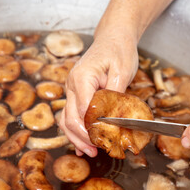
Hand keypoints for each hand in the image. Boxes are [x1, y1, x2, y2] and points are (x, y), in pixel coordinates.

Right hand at [59, 34, 138, 156]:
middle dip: (82, 137)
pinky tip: (81, 144)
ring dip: (77, 137)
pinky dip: (75, 130)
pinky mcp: (77, 93)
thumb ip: (115, 95)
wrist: (113, 38)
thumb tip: (113, 118)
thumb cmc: (119, 50)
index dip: (92, 128)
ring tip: (89, 152)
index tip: (104, 141)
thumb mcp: (122, 70)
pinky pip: (71, 114)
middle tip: (96, 151)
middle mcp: (72, 84)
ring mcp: (72, 89)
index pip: (82, 110)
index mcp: (82, 78)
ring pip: (67, 119)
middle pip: (70, 118)